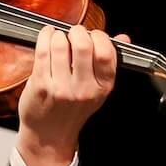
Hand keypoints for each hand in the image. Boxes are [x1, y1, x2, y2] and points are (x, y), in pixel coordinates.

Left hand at [15, 25, 128, 165]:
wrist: (49, 134)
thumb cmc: (72, 110)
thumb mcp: (97, 90)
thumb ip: (108, 62)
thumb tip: (123, 38)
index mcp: (102, 87)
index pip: (106, 53)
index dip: (99, 37)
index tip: (93, 35)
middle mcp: (84, 88)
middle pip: (83, 46)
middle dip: (77, 31)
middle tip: (74, 33)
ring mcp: (61, 87)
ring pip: (60, 45)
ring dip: (58, 35)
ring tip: (58, 37)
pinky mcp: (41, 84)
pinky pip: (42, 52)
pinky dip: (44, 38)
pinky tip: (46, 37)